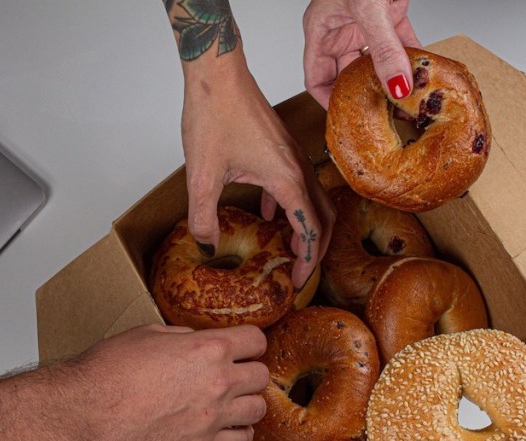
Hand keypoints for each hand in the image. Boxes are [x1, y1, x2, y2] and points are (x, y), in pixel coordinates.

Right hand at [58, 324, 268, 440]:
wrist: (87, 410)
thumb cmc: (109, 371)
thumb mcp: (149, 334)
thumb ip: (184, 338)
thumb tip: (196, 341)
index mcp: (208, 349)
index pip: (256, 341)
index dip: (250, 343)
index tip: (245, 348)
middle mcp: (218, 382)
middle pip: (262, 376)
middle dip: (250, 372)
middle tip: (236, 375)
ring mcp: (213, 418)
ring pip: (258, 410)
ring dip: (248, 404)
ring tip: (233, 403)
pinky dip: (238, 434)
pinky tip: (227, 428)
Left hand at [180, 52, 332, 288]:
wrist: (218, 73)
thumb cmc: (214, 114)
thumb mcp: (201, 176)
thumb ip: (204, 218)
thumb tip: (207, 246)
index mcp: (287, 179)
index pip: (310, 231)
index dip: (307, 262)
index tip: (296, 283)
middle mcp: (298, 168)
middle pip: (323, 219)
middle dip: (316, 250)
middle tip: (299, 274)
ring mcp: (293, 156)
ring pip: (314, 201)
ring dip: (307, 228)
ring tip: (290, 250)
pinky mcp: (283, 148)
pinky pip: (297, 184)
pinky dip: (291, 205)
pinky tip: (270, 214)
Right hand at [303, 0, 421, 107]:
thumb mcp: (366, 7)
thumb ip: (383, 47)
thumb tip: (396, 84)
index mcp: (321, 30)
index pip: (317, 79)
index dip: (329, 102)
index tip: (347, 119)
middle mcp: (342, 31)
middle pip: (350, 75)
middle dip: (366, 95)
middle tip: (384, 114)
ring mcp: (367, 24)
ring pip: (378, 63)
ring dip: (393, 79)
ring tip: (407, 99)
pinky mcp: (391, 14)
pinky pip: (402, 42)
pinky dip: (413, 57)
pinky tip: (423, 72)